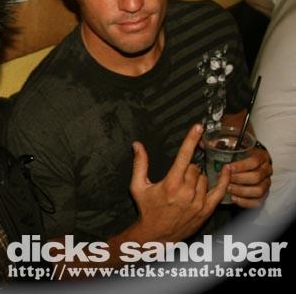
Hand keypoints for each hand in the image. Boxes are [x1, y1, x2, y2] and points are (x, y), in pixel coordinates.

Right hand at [129, 124, 230, 242]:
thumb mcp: (138, 186)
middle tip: (177, 177)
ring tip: (185, 187)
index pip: (184, 156)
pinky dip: (223, 180)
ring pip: (203, 178)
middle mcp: (186, 192)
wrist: (156, 236)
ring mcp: (198, 202)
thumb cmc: (146, 209)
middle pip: (193, 167)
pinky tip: (226, 170)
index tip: (198, 126)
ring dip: (196, 177)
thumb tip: (137, 144)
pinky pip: (219, 191)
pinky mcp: (206, 210)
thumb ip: (139, 164)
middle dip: (186, 168)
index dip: (191, 139)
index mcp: (170, 184)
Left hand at [226, 147, 271, 207]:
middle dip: (238, 179)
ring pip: (258, 191)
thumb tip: (202, 144)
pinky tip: (233, 198)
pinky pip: (257, 202)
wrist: (247, 163)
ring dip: (241, 191)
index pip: (254, 161)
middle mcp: (267, 170)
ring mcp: (266, 184)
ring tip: (228, 188)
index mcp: (261, 156)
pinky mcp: (263, 195)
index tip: (227, 167)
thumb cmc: (237, 153)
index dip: (241, 166)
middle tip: (225, 179)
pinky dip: (245, 202)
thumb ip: (220, 144)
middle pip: (256, 177)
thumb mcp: (232, 145)